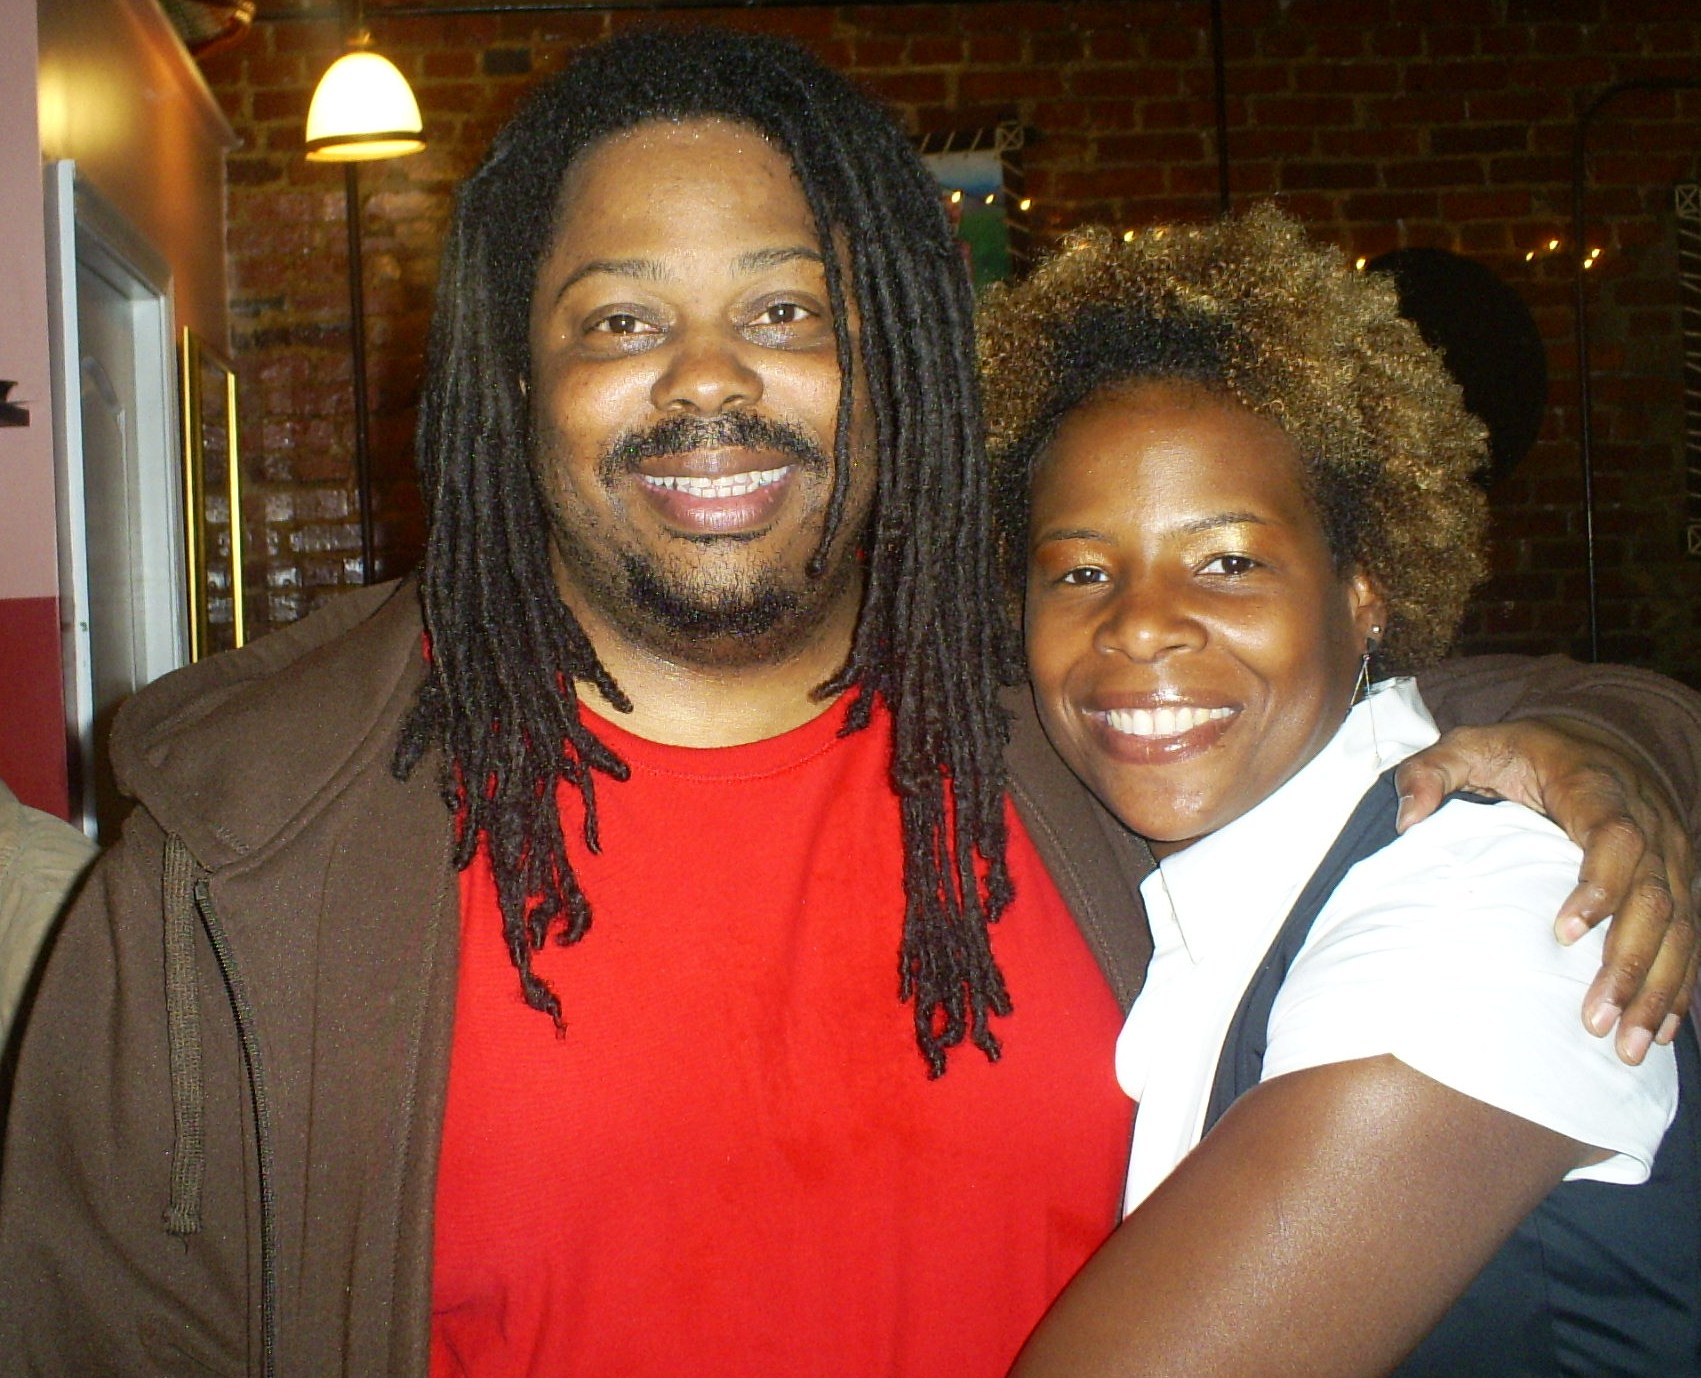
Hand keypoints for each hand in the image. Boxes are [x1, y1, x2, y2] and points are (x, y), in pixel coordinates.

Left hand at [1394, 716, 1697, 1063]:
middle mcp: (1648, 825)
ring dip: (1657, 990)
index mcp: (1596, 791)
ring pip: (1679, 928)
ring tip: (1631, 1046)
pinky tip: (1665, 1031)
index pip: (1613, 838)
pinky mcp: (1679, 882)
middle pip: (1654, 898)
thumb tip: (1407, 819)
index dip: (1598, 886)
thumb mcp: (1472, 743)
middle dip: (1629, 964)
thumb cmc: (1525, 751)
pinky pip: (1689, 937)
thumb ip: (1432, 770)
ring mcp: (1671, 857)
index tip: (1564, 933)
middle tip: (1597, 1018)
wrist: (1600, 738)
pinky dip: (1679, 986)